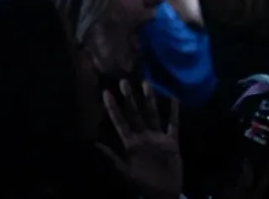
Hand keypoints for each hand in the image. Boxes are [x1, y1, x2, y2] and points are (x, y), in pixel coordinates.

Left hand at [97, 82, 182, 198]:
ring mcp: (157, 137)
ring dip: (149, 100)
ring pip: (152, 114)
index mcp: (130, 142)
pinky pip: (173, 124)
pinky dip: (174, 112)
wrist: (164, 193)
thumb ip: (112, 158)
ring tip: (146, 83)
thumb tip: (95, 144)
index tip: (106, 93)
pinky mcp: (171, 142)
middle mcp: (143, 136)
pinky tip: (174, 98)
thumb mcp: (126, 172)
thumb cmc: (143, 183)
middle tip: (123, 81)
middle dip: (129, 98)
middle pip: (135, 113)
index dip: (113, 108)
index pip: (120, 122)